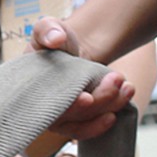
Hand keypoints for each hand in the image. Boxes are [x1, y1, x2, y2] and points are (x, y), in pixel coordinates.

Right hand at [30, 19, 138, 141]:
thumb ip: (48, 30)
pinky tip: (124, 102)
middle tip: (117, 77)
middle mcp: (42, 108)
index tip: (86, 97)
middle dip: (98, 99)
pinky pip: (89, 129)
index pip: (45, 104)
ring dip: (109, 106)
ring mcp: (60, 118)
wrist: (69, 50)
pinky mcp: (75, 121)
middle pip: (71, 115)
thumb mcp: (48, 27)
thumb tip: (56, 39)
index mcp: (29, 88)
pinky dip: (107, 120)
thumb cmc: (55, 40)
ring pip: (84, 123)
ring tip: (127, 86)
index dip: (67, 104)